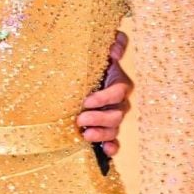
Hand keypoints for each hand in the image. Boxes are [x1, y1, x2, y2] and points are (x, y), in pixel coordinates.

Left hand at [76, 31, 132, 157]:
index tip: (86, 101)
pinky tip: (105, 151)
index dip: (104, 98)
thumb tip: (115, 52)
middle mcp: (118, 102)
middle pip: (117, 114)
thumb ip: (115, 42)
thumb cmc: (88, 61)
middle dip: (99, 118)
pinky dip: (112, 147)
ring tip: (85, 134)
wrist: (74, 77)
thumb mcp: (99, 48)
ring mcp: (113, 118)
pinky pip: (114, 142)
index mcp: (119, 83)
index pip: (119, 92)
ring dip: (102, 134)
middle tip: (80, 119)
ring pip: (114, 129)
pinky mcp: (105, 131)